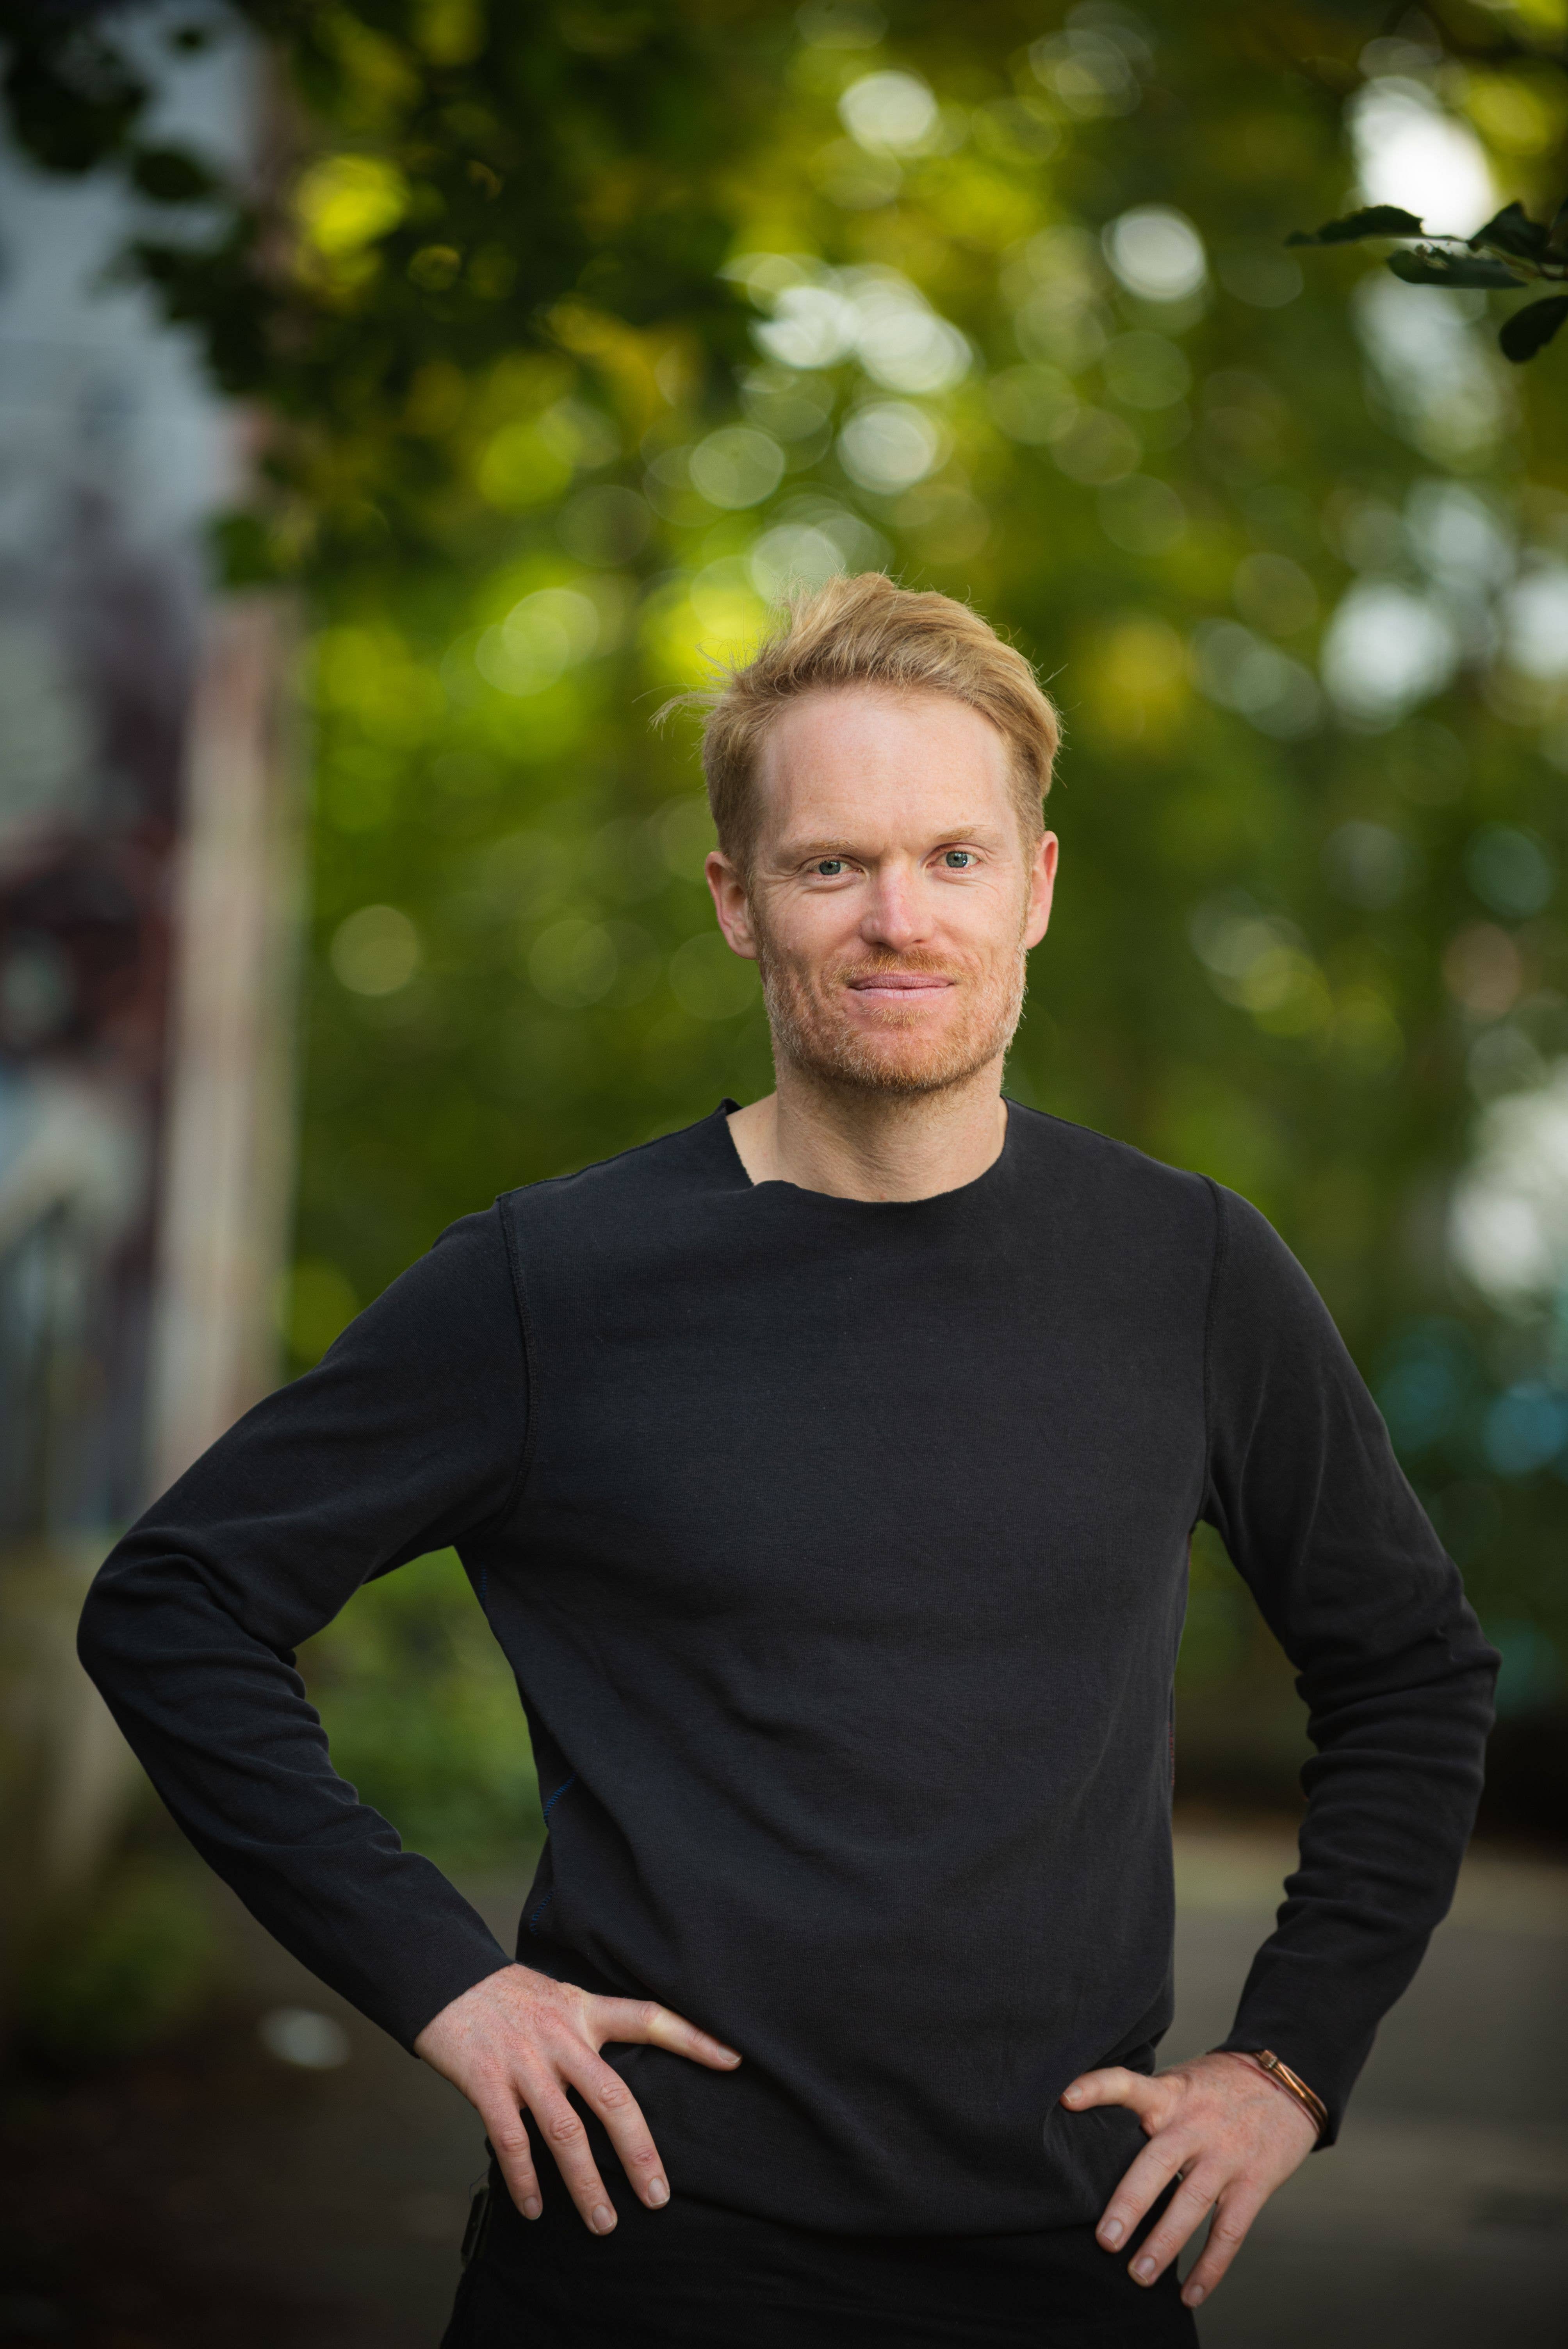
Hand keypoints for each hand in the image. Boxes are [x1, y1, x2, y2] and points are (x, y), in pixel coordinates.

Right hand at [414, 1963, 740, 2233]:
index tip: (733, 2060)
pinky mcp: (486, 2083)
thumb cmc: (506, 1996)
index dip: (693, 2037)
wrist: (443, 1978)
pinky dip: (525, 2180)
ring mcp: (524, 2062)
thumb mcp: (559, 1998)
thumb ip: (587, 2030)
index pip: (649, 2018)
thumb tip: (616, 2076)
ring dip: (585, 2184)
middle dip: (639, 2154)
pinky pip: (512, 2142)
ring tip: (603, 2223)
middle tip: (658, 2198)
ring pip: (565, 2132)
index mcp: (584, 2012)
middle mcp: (561, 2037)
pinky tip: (535, 2209)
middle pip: (613, 2098)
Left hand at [1060, 2049, 1317, 2308]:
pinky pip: (1229, 2231)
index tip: (1066, 2098)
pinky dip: (1210, 2267)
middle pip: (1157, 2162)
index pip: (1128, 2083)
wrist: (1286, 2082)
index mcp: (1171, 2094)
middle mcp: (1195, 2124)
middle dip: (1130, 2203)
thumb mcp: (1181, 2082)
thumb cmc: (1219, 2087)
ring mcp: (1226, 2155)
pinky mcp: (1253, 2182)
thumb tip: (1096, 2138)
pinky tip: (1190, 2293)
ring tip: (1140, 2274)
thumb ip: (1148, 2106)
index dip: (1098, 2087)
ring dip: (1164, 2244)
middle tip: (1105, 2241)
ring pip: (1191, 2203)